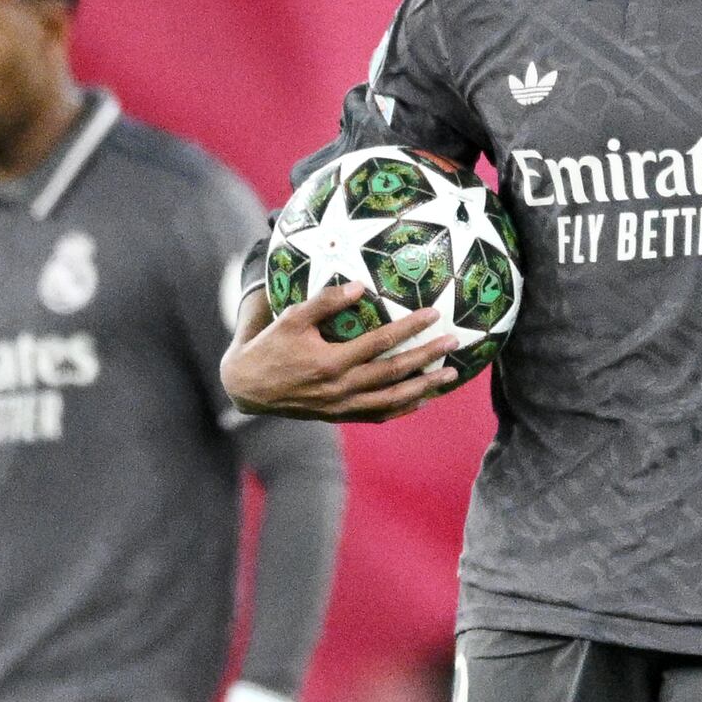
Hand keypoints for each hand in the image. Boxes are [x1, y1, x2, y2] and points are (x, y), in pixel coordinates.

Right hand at [221, 290, 469, 421]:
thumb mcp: (291, 318)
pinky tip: (423, 400)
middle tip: (453, 343)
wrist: (248, 387)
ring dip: (424, 387)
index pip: (380, 342)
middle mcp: (340, 388)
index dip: (409, 327)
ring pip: (392, 399)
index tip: (432, 314)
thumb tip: (360, 285)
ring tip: (450, 375)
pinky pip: (378, 415)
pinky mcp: (339, 416)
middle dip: (427, 357)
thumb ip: (325, 302)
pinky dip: (402, 409)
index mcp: (330, 362)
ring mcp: (341, 406)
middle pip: (394, 372)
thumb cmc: (270, 346)